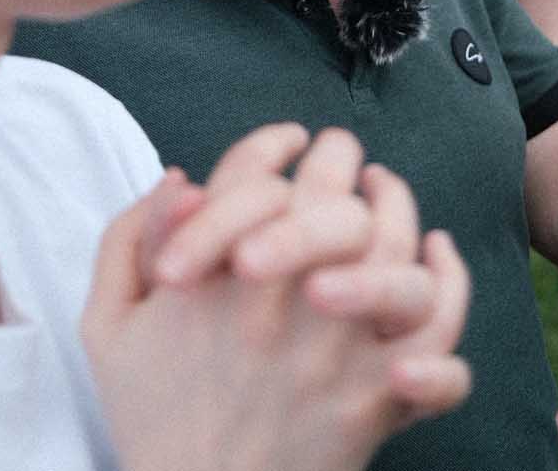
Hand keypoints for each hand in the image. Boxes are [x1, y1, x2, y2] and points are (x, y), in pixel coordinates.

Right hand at [82, 123, 470, 470]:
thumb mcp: (107, 327)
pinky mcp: (376, 401)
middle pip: (330, 198)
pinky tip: (436, 255)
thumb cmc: (150, 417)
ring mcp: (336, 355)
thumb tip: (181, 177)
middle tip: (338, 155)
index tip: (289, 140)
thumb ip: (126, 241)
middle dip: (336, 158)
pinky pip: (438, 343)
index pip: (251, 175)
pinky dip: (449, 292)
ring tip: (386, 192)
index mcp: (212, 284)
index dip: (272, 143)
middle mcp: (279, 309)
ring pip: (395, 252)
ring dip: (397, 207)